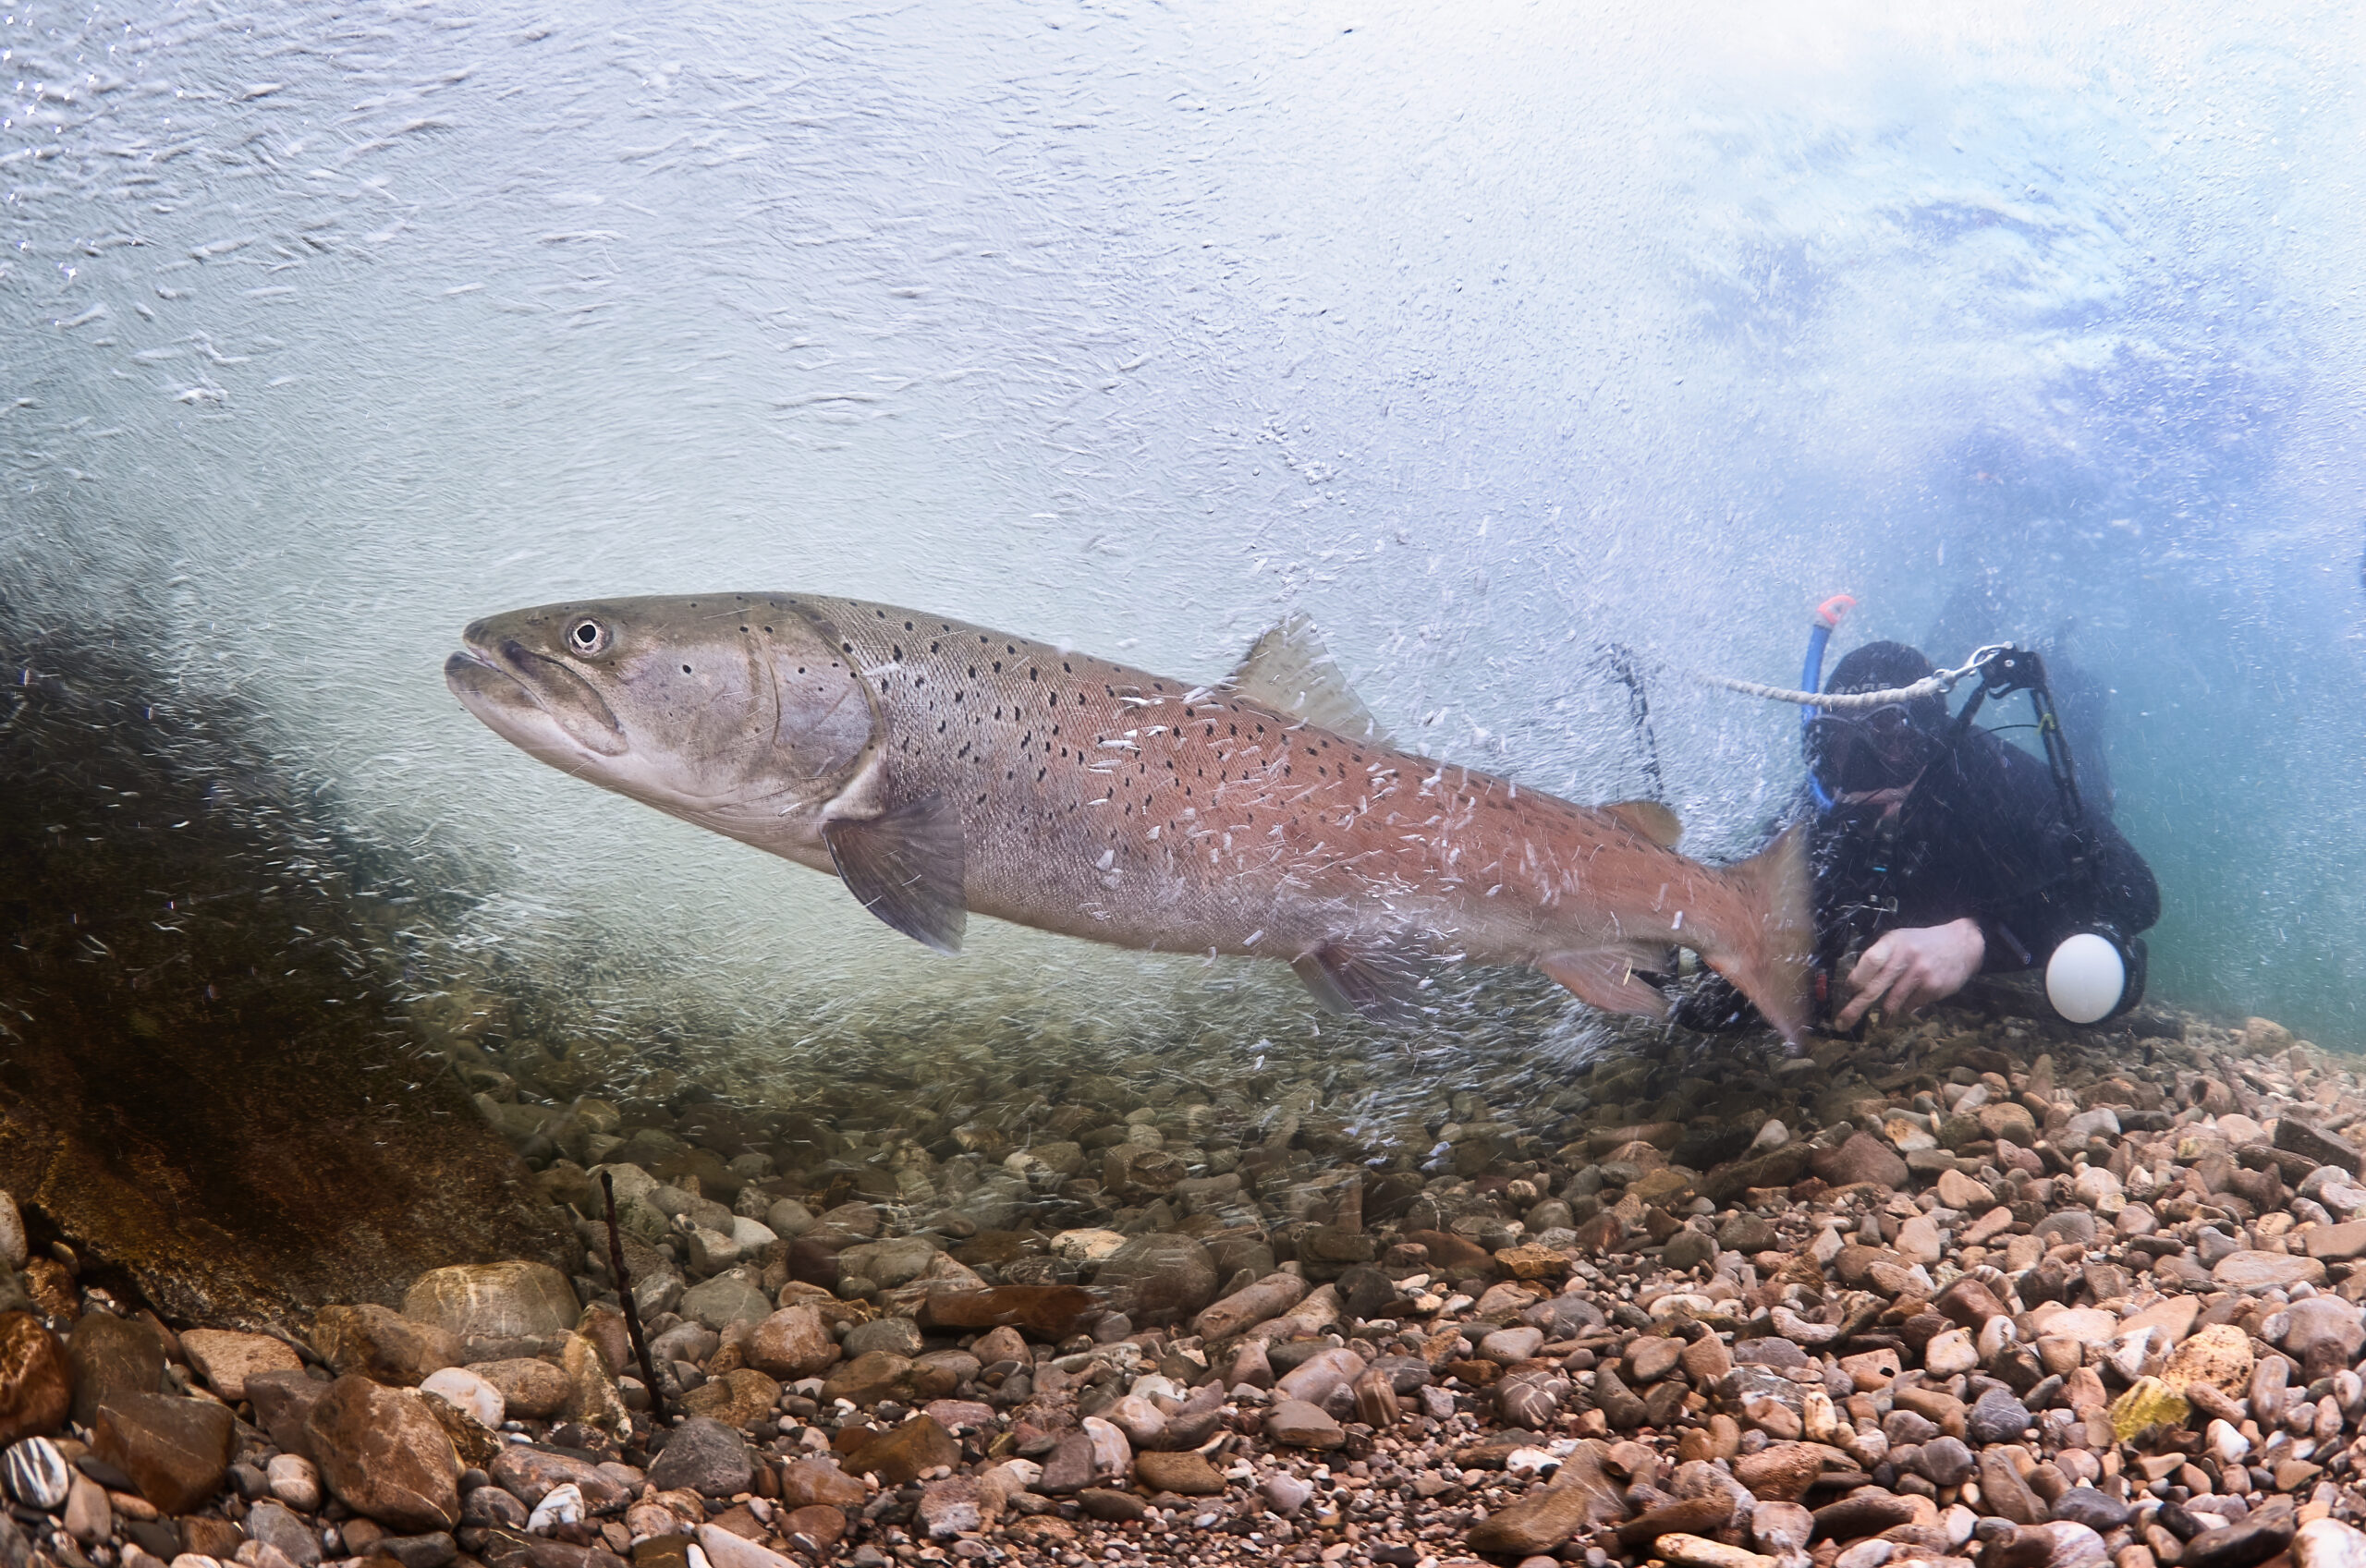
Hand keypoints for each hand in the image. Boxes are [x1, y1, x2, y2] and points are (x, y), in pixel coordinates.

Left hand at [1835, 917, 1985, 1028]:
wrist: (1962, 944)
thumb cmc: (1921, 943)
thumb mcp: (1898, 940)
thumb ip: (1879, 957)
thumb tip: (1855, 986)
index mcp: (1892, 942)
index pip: (1869, 961)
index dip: (1855, 979)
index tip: (1845, 993)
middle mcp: (1905, 958)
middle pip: (1874, 988)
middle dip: (1855, 1009)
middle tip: (1841, 1024)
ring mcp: (1920, 974)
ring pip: (1892, 1004)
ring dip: (1884, 1016)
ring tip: (1882, 1023)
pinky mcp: (1933, 989)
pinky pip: (1911, 1007)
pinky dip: (1907, 1008)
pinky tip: (1913, 1000)